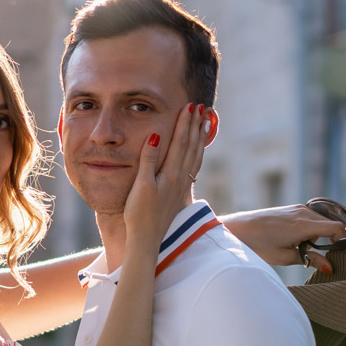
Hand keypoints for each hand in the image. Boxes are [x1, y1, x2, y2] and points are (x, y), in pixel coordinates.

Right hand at [119, 103, 205, 254]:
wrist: (146, 239)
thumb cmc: (139, 213)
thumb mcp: (140, 185)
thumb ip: (148, 159)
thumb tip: (155, 135)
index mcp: (171, 173)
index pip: (180, 142)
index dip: (185, 123)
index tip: (190, 106)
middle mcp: (180, 178)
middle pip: (192, 146)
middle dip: (196, 126)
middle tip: (203, 108)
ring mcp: (181, 186)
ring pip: (196, 156)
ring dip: (200, 138)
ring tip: (206, 123)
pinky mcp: (179, 193)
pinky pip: (194, 167)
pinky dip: (198, 154)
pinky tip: (198, 151)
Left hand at [221, 203, 345, 271]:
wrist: (238, 230)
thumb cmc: (259, 245)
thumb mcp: (286, 257)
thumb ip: (310, 260)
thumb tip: (330, 267)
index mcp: (303, 225)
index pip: (337, 227)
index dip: (342, 241)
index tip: (338, 254)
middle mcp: (303, 212)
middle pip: (330, 225)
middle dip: (329, 240)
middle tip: (316, 255)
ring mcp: (297, 208)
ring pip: (320, 221)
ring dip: (318, 235)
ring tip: (301, 247)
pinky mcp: (292, 208)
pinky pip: (310, 218)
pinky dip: (309, 229)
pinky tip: (295, 239)